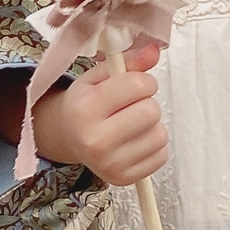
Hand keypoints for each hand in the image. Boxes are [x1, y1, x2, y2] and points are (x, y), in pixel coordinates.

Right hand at [32, 40, 168, 185]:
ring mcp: (108, 163)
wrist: (68, 137)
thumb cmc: (87, 102)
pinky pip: (161, 156)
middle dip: (147, 103)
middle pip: (151, 111)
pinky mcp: (122, 179)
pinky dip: (153, 145)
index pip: (138, 85)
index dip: (143, 81)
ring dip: (152, 125)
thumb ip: (129, 61)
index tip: (134, 85)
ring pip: (159, 135)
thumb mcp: (100, 76)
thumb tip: (155, 50)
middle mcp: (94, 139)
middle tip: (132, 106)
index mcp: (85, 107)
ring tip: (132, 124)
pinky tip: (135, 141)